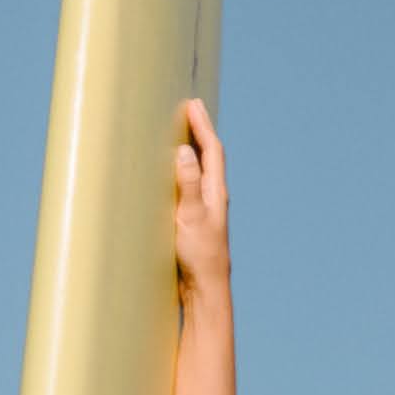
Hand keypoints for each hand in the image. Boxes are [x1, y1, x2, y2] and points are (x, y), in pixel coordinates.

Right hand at [174, 95, 230, 294]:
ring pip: (204, 171)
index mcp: (216, 193)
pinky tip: (178, 176)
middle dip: (200, 132)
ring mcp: (208, 210)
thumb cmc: (199, 256)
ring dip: (195, 149)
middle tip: (190, 110)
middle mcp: (215, 198)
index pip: (212, 151)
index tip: (193, 104)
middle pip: (210, 156)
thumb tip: (185, 151)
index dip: (203, 126)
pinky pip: (194, 186)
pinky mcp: (198, 222)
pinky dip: (188, 171)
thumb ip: (188, 184)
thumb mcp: (190, 217)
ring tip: (184, 133)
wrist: (206, 290)